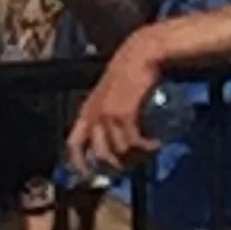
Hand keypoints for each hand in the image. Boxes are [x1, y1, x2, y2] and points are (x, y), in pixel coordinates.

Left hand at [67, 27, 176, 175]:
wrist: (142, 53)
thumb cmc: (130, 70)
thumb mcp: (112, 93)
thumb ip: (110, 111)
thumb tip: (120, 136)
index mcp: (88, 111)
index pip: (74, 144)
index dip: (79, 164)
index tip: (90, 176)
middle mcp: (94, 115)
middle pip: (100, 154)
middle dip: (117, 166)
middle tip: (133, 166)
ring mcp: (107, 115)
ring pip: (119, 151)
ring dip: (137, 156)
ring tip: (150, 151)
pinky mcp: (124, 114)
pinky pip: (133, 142)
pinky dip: (146, 147)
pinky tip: (156, 143)